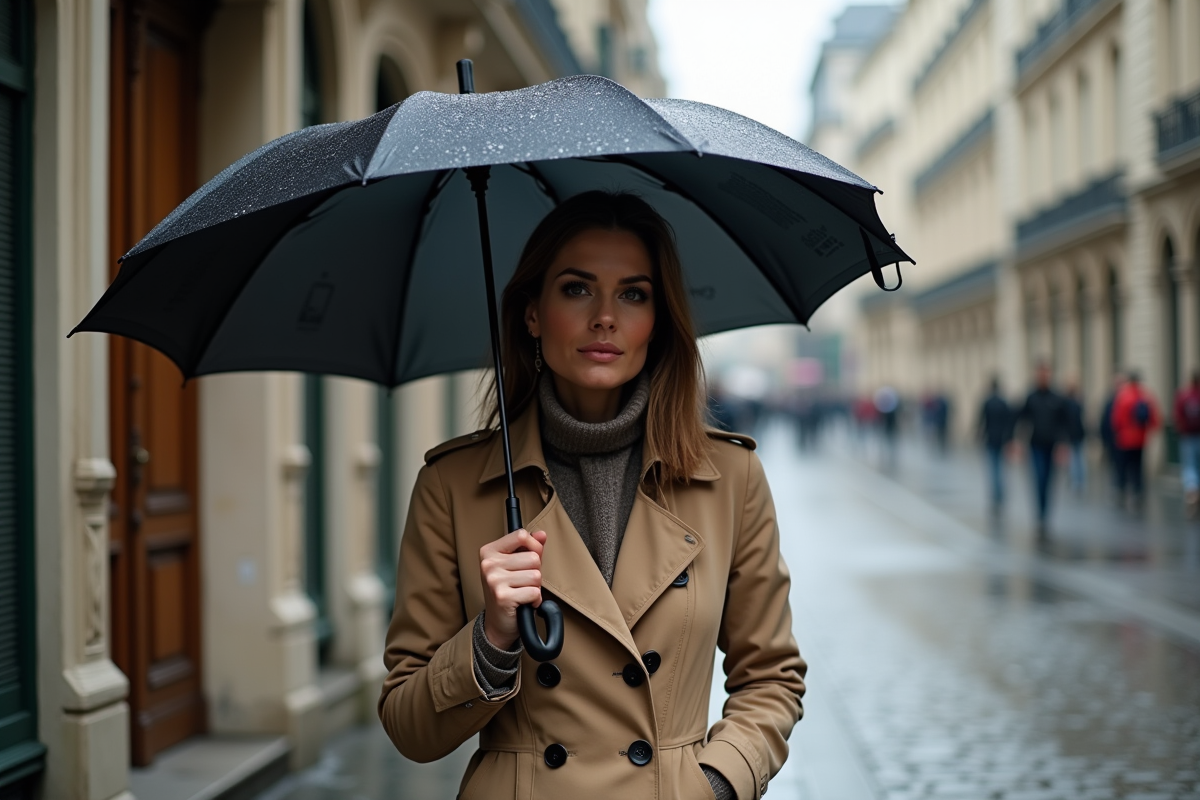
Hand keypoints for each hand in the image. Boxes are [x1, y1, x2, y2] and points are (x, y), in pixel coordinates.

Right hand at [479, 528, 545, 648]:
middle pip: (533, 558)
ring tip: (523, 592)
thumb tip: (542, 534)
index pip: (521, 535)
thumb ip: (529, 547)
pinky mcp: (502, 597)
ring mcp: (494, 580)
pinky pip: (534, 592)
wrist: (498, 622)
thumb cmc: (508, 590)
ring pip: (536, 575)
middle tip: (523, 582)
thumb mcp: (516, 565)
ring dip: (535, 587)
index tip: (530, 559)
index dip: (534, 546)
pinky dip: (535, 599)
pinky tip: (524, 602)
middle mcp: (488, 564)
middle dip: (535, 572)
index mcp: (489, 551)